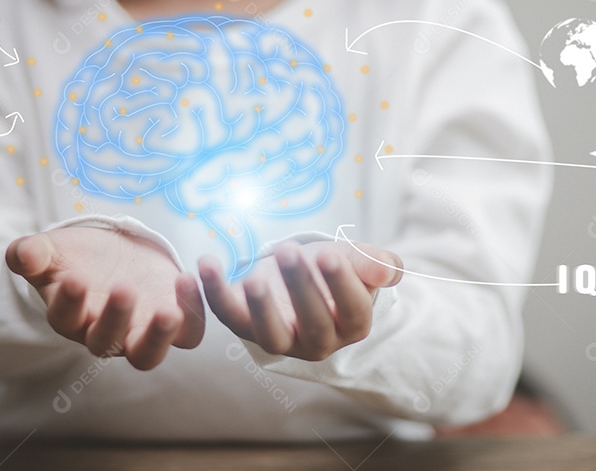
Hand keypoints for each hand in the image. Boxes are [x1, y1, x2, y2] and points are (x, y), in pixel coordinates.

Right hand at [5, 226, 204, 368]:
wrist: (115, 255)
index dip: (69, 301)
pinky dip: (193, 314)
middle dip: (115, 319)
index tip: (74, 278)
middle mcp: (102, 334)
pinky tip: (190, 279)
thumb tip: (21, 254)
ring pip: (147, 355)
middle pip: (106, 343)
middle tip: (123, 289)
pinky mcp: (173, 322)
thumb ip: (32, 254)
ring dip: (159, 337)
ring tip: (169, 311)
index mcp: (69, 317)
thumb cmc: (76, 257)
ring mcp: (139, 333)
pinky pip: (188, 333)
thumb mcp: (51, 249)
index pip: (65, 318)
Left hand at [198, 241, 402, 361]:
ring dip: (261, 309)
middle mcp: (319, 342)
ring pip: (271, 335)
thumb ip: (376, 263)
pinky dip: (215, 293)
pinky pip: (229, 316)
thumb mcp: (357, 259)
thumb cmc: (332, 265)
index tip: (329, 255)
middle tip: (291, 252)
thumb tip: (389, 272)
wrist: (299, 269)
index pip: (353, 310)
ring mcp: (282, 340)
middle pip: (313, 322)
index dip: (342, 284)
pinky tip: (206, 264)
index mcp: (353, 325)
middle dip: (301, 288)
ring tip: (254, 278)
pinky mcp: (247, 328)